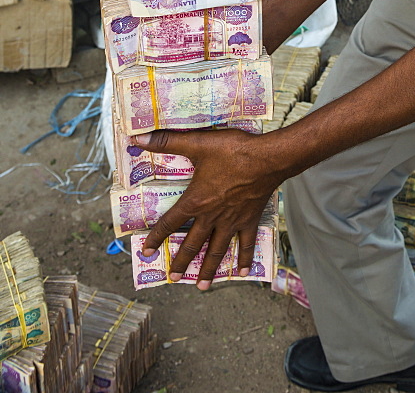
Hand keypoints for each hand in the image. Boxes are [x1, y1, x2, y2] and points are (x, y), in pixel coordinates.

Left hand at [132, 127, 279, 289]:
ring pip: (217, 250)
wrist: (268, 159)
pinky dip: (243, 258)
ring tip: (202, 286)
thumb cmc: (233, 151)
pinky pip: (246, 243)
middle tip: (173, 277)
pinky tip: (241, 271)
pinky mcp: (250, 219)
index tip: (147, 251)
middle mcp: (212, 216)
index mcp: (196, 200)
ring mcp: (232, 221)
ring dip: (208, 269)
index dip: (156, 237)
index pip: (171, 222)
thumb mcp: (198, 143)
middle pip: (193, 243)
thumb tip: (137, 137)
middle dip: (181, 261)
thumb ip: (167, 141)